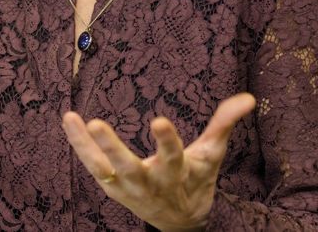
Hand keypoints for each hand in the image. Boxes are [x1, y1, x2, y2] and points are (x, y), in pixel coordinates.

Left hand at [62, 92, 255, 231]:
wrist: (180, 220)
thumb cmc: (196, 180)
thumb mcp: (212, 154)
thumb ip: (224, 124)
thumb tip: (248, 98)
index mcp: (176, 175)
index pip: (172, 158)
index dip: (166, 142)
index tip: (159, 121)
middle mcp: (149, 184)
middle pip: (129, 169)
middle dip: (113, 149)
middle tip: (96, 125)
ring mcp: (127, 188)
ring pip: (104, 170)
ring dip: (88, 146)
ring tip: (75, 119)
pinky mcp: (112, 187)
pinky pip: (92, 166)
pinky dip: (79, 145)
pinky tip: (69, 120)